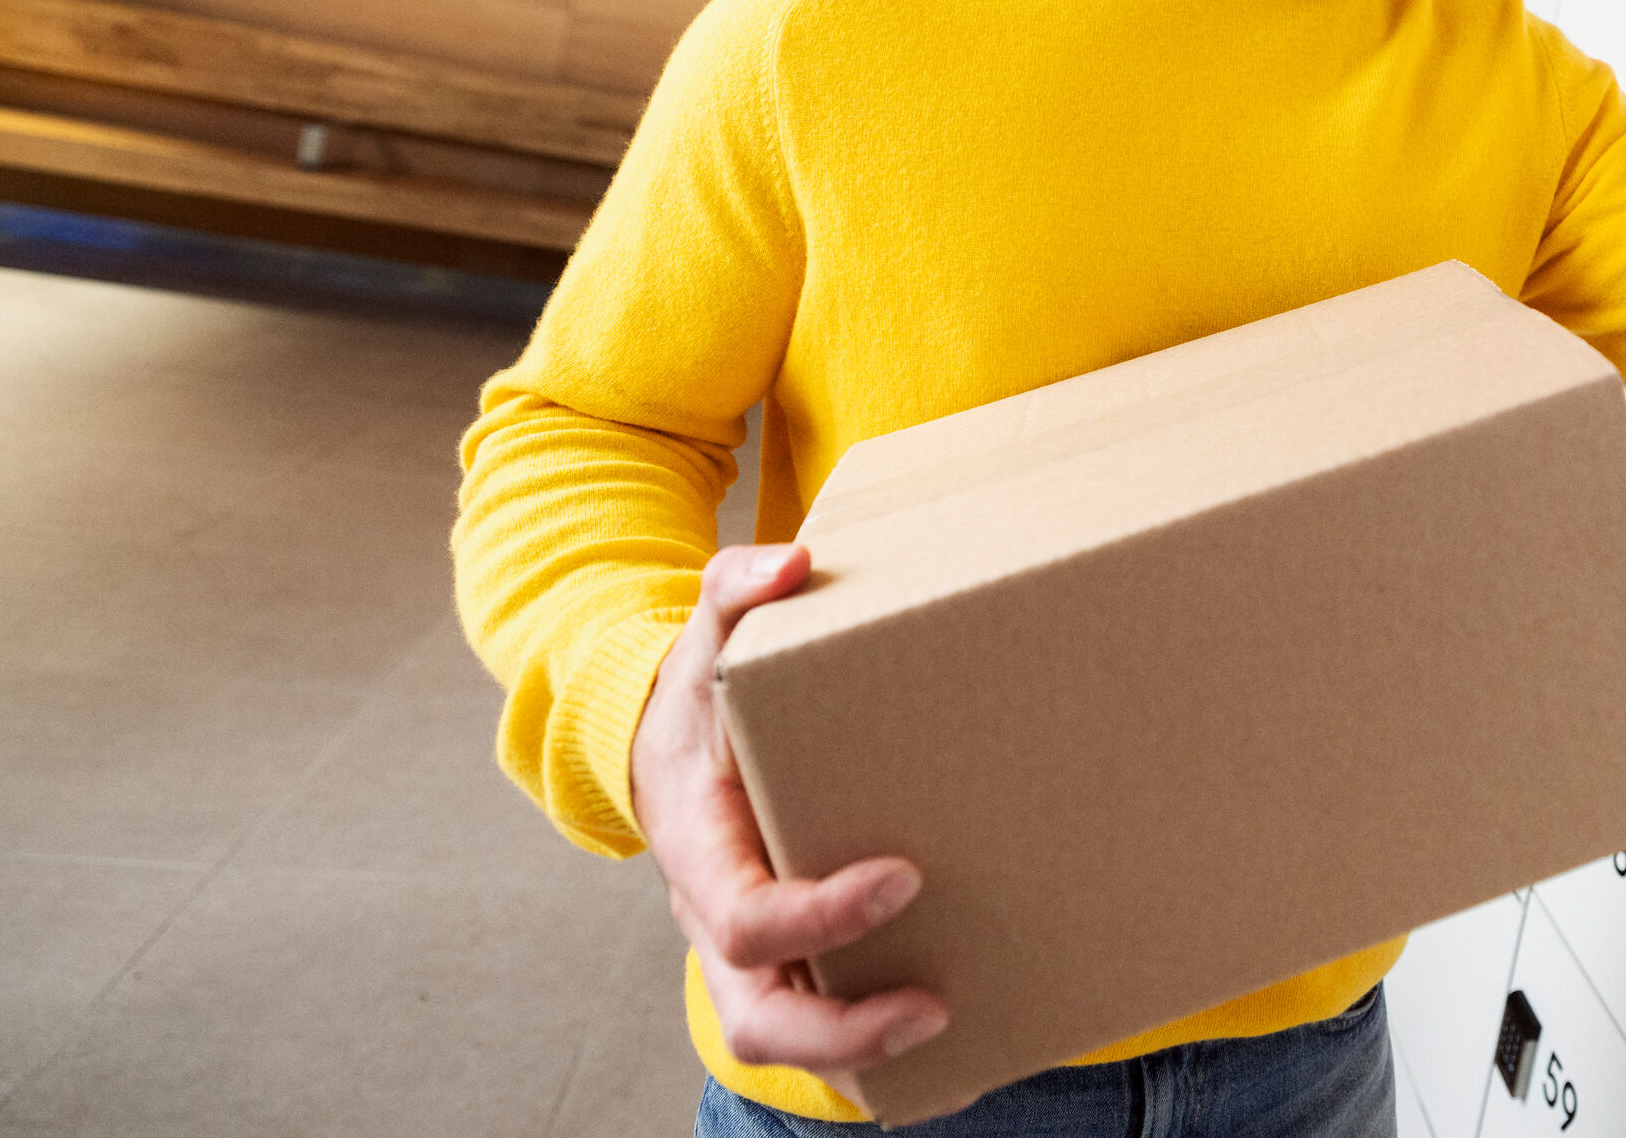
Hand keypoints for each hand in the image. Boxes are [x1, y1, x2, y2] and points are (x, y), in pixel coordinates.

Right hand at [633, 543, 947, 1092]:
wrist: (666, 749)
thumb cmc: (702, 698)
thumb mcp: (709, 638)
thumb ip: (737, 592)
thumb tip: (789, 565)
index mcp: (702, 853)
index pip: (747, 915)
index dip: (824, 914)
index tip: (908, 874)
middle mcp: (717, 921)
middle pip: (756, 1017)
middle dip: (842, 1030)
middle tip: (936, 1003)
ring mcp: (746, 957)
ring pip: (781, 1040)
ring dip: (862, 1058)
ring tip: (953, 1029)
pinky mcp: (783, 965)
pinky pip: (815, 1032)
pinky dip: (874, 1060)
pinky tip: (959, 1052)